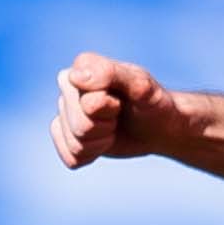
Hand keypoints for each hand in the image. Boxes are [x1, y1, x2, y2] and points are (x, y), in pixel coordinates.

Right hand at [54, 53, 174, 168]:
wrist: (157, 126)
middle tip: (119, 115)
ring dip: (101, 143)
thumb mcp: (142, 86)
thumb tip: (74, 76)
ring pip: (74, 144)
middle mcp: (69, 85)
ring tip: (113, 127)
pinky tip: (102, 142)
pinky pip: (70, 158)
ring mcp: (65, 111)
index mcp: (83, 66)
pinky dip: (91, 156)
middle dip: (106, 128)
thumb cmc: (152, 102)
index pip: (87, 103)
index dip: (109, 109)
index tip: (122, 100)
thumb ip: (110, 74)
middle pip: (79, 126)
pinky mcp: (66, 135)